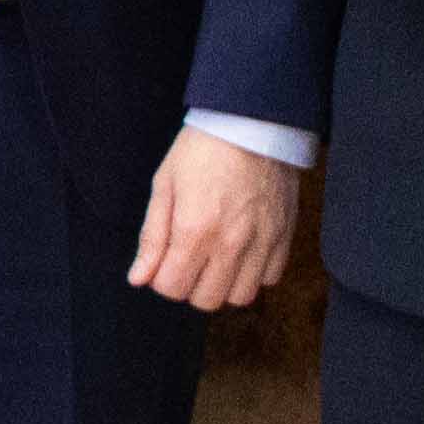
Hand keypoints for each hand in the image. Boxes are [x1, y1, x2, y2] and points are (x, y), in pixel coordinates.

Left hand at [125, 128, 301, 312]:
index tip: (164, 261)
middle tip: (187, 259)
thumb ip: (152, 237)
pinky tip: (242, 251)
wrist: (253, 124)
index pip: (172, 288)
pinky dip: (254, 273)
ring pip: (240, 296)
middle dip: (190, 286)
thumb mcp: (165, 186)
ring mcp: (262, 242)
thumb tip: (138, 279)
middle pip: (206, 300)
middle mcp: (231, 243)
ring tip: (214, 258)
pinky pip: (270, 278)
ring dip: (223, 284)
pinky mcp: (285, 236)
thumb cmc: (202, 150)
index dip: (161, 280)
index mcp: (195, 230)